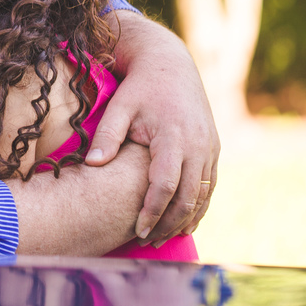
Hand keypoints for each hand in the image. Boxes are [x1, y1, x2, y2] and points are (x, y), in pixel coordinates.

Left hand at [86, 10, 218, 241]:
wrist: (170, 64)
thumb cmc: (140, 87)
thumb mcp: (120, 106)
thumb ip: (107, 135)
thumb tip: (91, 164)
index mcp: (175, 136)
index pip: (166, 184)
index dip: (153, 211)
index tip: (137, 230)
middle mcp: (199, 144)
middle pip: (189, 197)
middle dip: (169, 224)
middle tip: (147, 241)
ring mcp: (210, 147)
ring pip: (203, 195)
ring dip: (185, 219)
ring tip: (161, 238)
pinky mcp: (214, 148)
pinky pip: (210, 185)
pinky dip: (199, 206)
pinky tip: (182, 222)